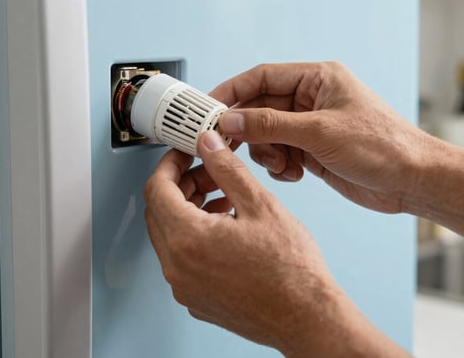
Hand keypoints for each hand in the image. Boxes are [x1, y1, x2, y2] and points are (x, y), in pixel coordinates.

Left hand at [143, 131, 405, 356]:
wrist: (307, 318)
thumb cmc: (291, 271)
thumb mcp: (260, 205)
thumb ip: (227, 169)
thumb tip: (208, 144)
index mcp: (188, 239)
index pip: (157, 189)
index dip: (170, 164)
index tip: (185, 154)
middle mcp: (177, 267)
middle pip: (159, 211)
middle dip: (181, 185)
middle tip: (209, 173)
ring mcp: (184, 286)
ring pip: (169, 235)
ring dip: (188, 210)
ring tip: (224, 198)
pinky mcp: (195, 299)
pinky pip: (181, 260)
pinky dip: (194, 237)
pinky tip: (224, 227)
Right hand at [211, 62, 430, 213]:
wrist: (413, 181)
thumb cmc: (382, 146)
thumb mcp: (320, 132)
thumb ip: (270, 125)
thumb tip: (230, 122)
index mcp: (318, 79)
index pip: (262, 77)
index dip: (232, 91)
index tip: (209, 109)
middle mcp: (312, 99)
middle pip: (260, 108)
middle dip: (248, 130)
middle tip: (228, 147)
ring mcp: (311, 126)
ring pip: (266, 134)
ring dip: (266, 153)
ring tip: (283, 166)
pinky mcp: (313, 150)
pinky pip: (279, 153)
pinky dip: (279, 166)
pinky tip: (295, 175)